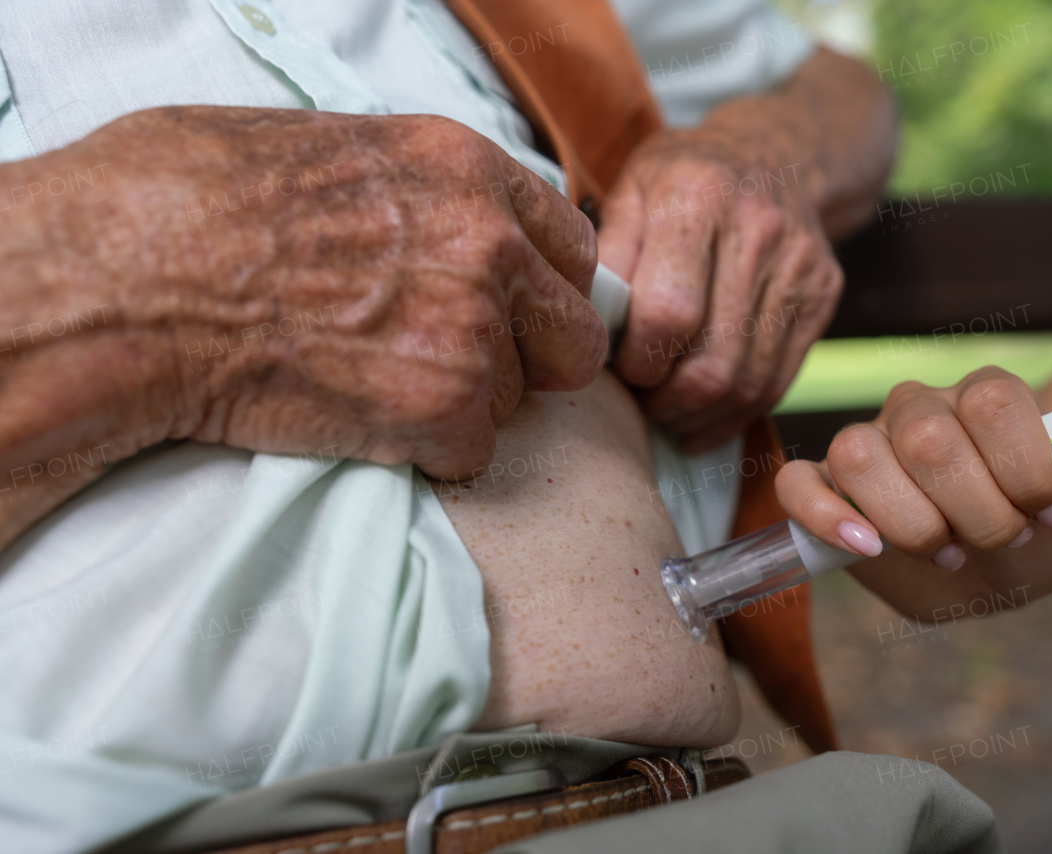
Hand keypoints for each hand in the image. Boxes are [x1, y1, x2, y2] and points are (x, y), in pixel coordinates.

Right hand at [1, 106, 606, 487]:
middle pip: (574, 336)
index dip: (543, 291)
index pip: (574, 247)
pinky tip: (363, 422)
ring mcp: (471, 328)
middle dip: (529, 360)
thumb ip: (426, 191)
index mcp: (467, 167)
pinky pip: (473, 454)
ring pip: (520, 402)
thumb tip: (458, 221)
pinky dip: (427, 454)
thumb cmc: (193, 204)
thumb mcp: (332, 150)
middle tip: (458, 368)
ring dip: (465, 406)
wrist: (127, 282)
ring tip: (376, 384)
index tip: (514, 315)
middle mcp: (488, 244)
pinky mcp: (441, 408)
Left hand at [597, 127, 842, 451]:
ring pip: (748, 385)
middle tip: (639, 399)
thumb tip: (584, 323)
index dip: (636, 359)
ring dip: (698, 416)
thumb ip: (607, 252)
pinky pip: (777, 383)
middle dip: (665, 400)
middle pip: (713, 363)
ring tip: (665, 412)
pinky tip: (701, 417)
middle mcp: (758, 232)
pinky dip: (734, 415)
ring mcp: (799, 269)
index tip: (616, 363)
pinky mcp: (822, 298)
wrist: (775, 152)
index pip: (668, 313)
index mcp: (698, 198)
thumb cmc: (683, 177)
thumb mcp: (631, 187)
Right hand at [774, 368, 1051, 617]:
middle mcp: (919, 412)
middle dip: (974, 506)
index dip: (1027, 466)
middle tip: (1001, 542)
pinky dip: (822, 514)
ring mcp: (868, 448)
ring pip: (859, 452)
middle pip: (926, 434)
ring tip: (945, 550)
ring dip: (906, 517)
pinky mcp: (829, 490)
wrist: (1012, 545)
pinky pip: (799, 485)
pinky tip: (863, 546)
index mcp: (985, 399)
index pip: (992, 402)